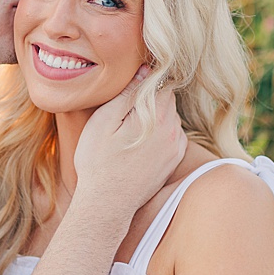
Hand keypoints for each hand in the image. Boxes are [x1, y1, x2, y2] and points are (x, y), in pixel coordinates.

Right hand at [72, 65, 185, 214]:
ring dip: (155, 119)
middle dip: (150, 101)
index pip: (163, 84)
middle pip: (168, 101)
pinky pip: (171, 138)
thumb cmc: (97, 161)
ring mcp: (175, 148)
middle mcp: (173, 131)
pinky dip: (158, 137)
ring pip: (170, 120)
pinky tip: (137, 146)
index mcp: (158, 117)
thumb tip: (145, 71)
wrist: (107, 203)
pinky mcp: (173, 162)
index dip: (147, 82)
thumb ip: (127, 95)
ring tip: (128, 132)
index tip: (130, 88)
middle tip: (123, 111)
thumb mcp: (104, 121)